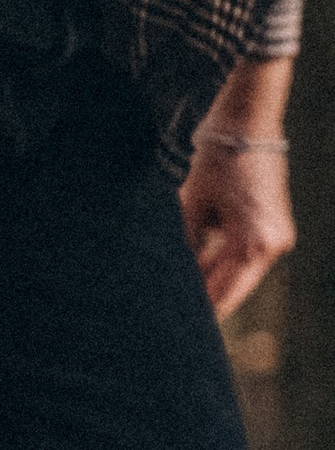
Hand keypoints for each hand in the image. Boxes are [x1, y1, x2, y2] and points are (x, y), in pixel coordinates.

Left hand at [180, 135, 293, 317]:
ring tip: (180, 288)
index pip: (223, 294)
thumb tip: (176, 278)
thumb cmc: (219, 158)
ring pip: (238, 273)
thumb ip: (186, 246)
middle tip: (171, 314)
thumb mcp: (192, 205)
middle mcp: (273, 245)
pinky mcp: (273, 226)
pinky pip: (244, 254)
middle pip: (232, 287)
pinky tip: (196, 265)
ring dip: (211, 279)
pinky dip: (221, 260)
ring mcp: (277, 236)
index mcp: (255, 244)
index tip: (177, 328)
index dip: (200, 312)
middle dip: (204, 297)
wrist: (248, 120)